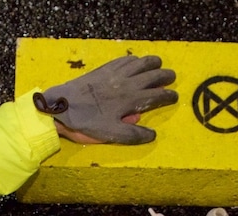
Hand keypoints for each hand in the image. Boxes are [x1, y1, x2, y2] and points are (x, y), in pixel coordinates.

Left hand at [37, 55, 177, 144]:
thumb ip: (134, 135)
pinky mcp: (103, 70)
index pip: (155, 96)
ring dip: (150, 63)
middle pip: (151, 76)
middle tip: (171, 76)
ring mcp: (114, 74)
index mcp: (130, 100)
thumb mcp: (112, 135)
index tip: (175, 96)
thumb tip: (153, 135)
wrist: (63, 106)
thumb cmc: (87, 123)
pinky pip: (122, 61)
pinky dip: (132, 59)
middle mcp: (126, 84)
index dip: (167, 96)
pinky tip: (133, 59)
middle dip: (164, 76)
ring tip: (158, 62)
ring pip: (138, 64)